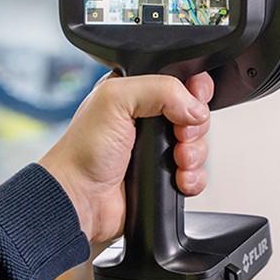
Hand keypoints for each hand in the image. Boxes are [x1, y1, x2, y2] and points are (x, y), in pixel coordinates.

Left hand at [38, 72, 212, 248]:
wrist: (80, 200)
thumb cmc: (83, 151)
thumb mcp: (115, 99)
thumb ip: (159, 89)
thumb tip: (195, 107)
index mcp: (137, 92)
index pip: (179, 80)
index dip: (194, 89)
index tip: (194, 99)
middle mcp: (150, 119)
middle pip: (196, 114)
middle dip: (194, 127)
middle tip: (178, 135)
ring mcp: (159, 149)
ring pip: (198, 145)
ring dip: (195, 154)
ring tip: (177, 160)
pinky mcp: (166, 176)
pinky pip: (197, 174)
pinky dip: (194, 177)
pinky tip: (179, 179)